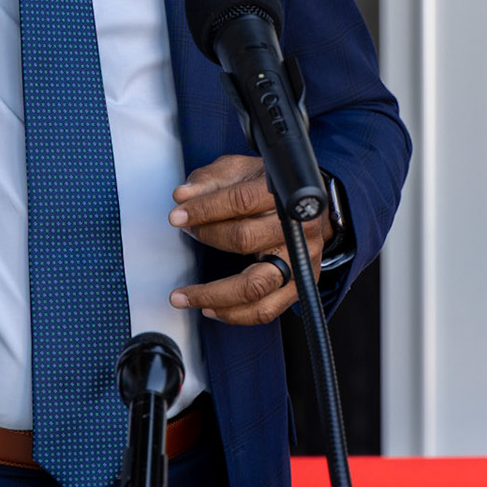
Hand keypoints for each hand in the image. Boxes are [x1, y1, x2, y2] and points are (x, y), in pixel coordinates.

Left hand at [167, 155, 329, 325]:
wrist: (307, 209)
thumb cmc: (270, 191)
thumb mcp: (242, 172)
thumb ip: (211, 180)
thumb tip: (183, 195)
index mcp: (283, 196)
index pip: (240, 201)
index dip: (205, 209)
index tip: (178, 216)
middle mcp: (296, 229)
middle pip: (246, 239)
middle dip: (208, 237)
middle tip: (187, 235)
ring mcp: (299, 261)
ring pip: (256, 285)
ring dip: (214, 294)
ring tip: (184, 296)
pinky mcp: (298, 286)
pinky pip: (266, 310)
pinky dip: (235, 314)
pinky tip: (211, 308)